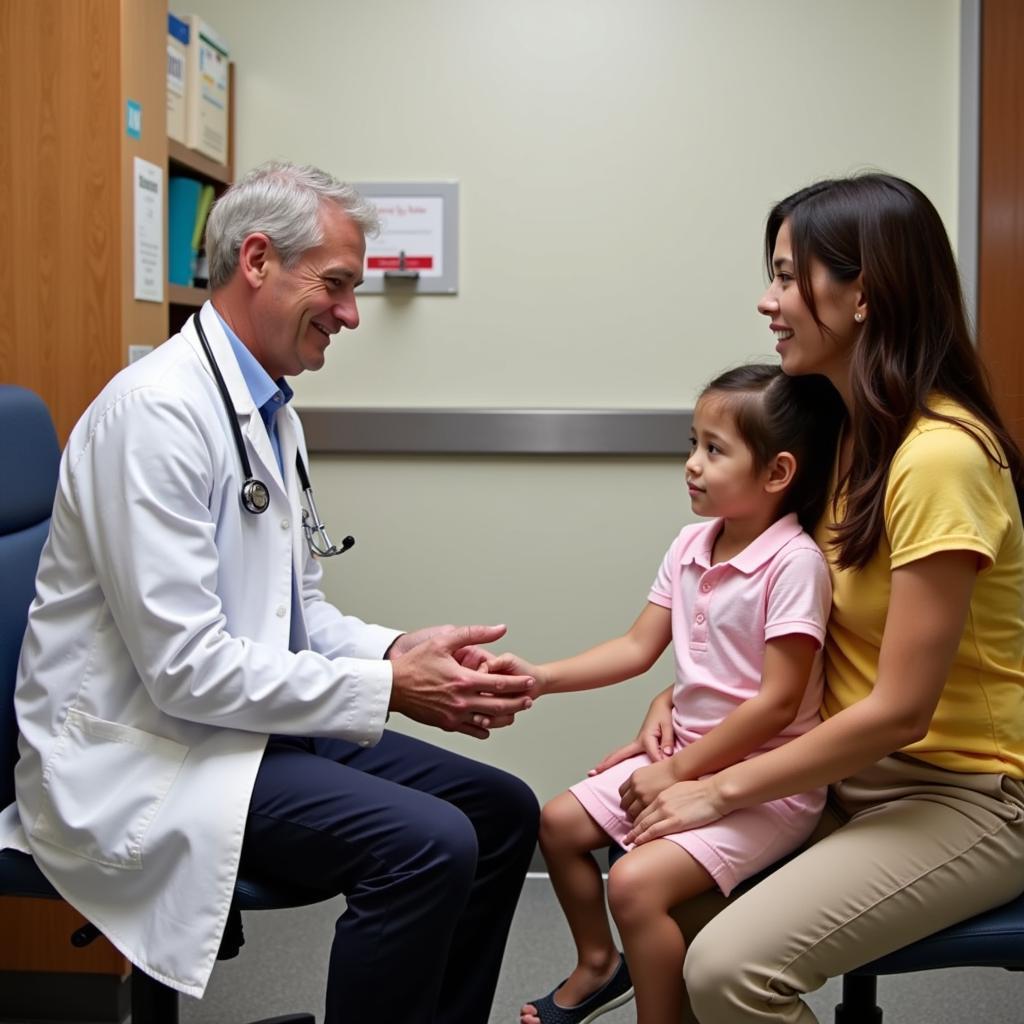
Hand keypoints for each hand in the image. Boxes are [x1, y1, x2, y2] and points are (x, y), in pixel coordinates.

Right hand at [388, 625, 534, 738]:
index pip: (499, 684)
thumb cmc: (416, 663)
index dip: (518, 683)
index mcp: (463, 680)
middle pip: (499, 705)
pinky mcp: (447, 724)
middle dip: (517, 703)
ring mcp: (454, 715)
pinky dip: (485, 728)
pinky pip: (472, 730)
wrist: (392, 687)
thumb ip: (474, 633)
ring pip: (488, 721)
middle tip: (529, 700)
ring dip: (505, 717)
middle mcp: (462, 701)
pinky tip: (491, 724)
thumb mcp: (444, 641)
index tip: (529, 681)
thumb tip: (500, 629)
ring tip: (515, 713)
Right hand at [589, 684, 673, 774]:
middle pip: (620, 755)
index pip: (653, 756)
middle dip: (607, 764)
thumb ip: (667, 741)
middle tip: (592, 773)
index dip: (662, 762)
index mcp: (645, 738)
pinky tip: (610, 766)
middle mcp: (638, 741)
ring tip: (593, 772)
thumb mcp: (668, 726)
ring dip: (607, 763)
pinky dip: (615, 759)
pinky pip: (625, 754)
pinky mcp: (638, 744)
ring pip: (619, 754)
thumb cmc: (664, 715)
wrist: (660, 706)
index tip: (669, 767)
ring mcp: (636, 743)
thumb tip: (666, 755)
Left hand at [618, 758, 679, 820]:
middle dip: (628, 810)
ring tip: (640, 822)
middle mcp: (635, 786)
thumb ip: (641, 783)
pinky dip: (642, 821)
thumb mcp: (649, 773)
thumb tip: (637, 791)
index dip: (626, 799)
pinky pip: (641, 816)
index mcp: (634, 777)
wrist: (680, 771)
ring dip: (634, 817)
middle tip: (634, 815)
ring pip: (631, 813)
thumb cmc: (669, 772)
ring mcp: (642, 796)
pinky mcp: (650, 804)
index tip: (630, 804)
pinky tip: (647, 823)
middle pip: (624, 804)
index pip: (622, 792)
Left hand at [624, 777, 726, 845]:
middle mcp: (661, 803)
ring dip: (634, 834)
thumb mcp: (681, 789)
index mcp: (663, 795)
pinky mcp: (675, 822)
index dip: (637, 818)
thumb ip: (672, 797)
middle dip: (633, 828)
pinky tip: (637, 842)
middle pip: (641, 817)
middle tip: (626, 836)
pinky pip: (654, 831)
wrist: (715, 792)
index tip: (633, 826)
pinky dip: (643, 837)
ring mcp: (667, 812)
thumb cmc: (703, 790)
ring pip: (644, 825)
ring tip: (627, 842)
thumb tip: (671, 804)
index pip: (645, 809)